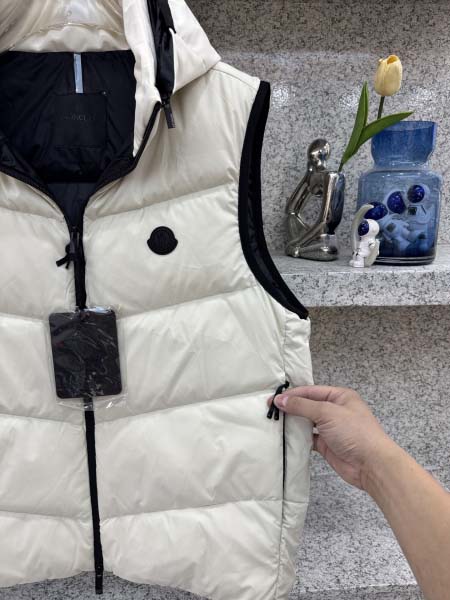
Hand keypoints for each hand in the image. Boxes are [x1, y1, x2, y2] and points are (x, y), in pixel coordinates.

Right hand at [268, 385, 394, 489]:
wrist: (371, 465)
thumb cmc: (354, 432)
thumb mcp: (327, 413)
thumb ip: (302, 406)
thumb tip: (280, 400)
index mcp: (339, 396)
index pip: (311, 391)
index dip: (292, 394)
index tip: (273, 400)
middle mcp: (335, 410)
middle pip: (308, 406)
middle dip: (291, 408)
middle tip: (270, 411)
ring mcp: (330, 428)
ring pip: (307, 422)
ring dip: (293, 423)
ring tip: (273, 423)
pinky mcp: (326, 445)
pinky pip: (308, 438)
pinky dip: (297, 437)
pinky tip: (284, 437)